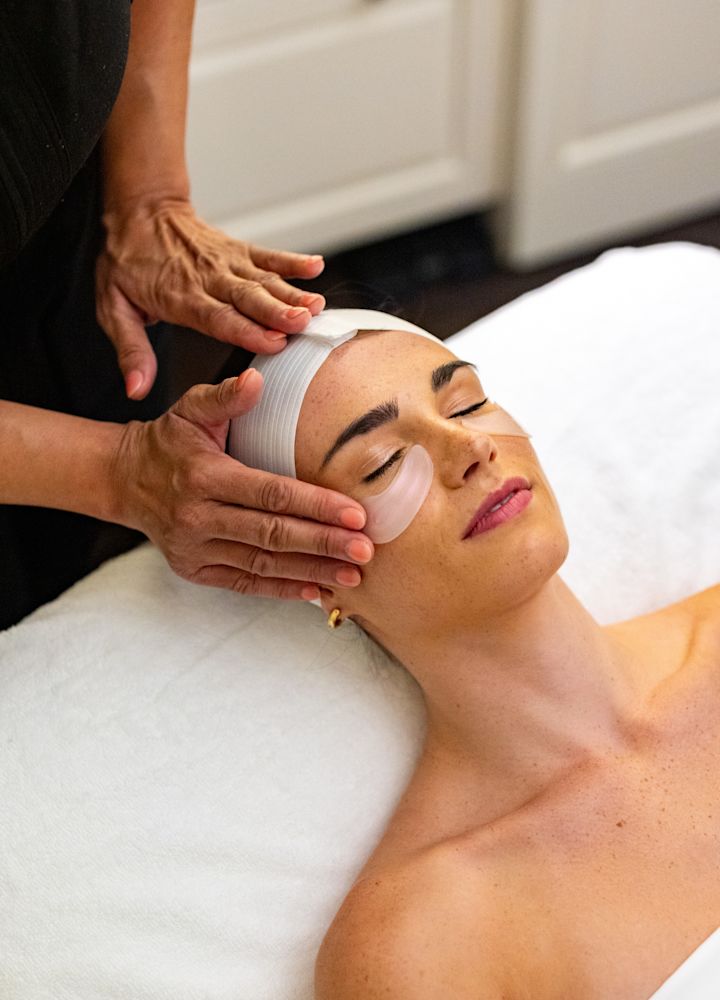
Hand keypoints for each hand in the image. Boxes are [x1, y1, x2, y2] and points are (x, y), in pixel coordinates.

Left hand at [96, 197, 325, 400]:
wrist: (139, 212)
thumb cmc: (127, 263)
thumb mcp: (111, 308)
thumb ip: (130, 351)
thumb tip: (137, 388)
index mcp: (180, 296)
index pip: (218, 317)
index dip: (246, 329)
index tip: (272, 342)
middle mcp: (208, 278)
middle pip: (248, 298)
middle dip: (278, 312)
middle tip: (303, 324)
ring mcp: (226, 263)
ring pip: (264, 280)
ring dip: (292, 293)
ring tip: (316, 305)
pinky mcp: (239, 251)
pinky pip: (268, 255)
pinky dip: (292, 260)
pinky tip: (315, 266)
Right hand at [112, 369, 373, 600]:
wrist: (125, 481)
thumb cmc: (169, 442)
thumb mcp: (190, 410)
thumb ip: (226, 397)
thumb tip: (255, 381)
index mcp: (204, 476)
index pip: (270, 494)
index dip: (315, 506)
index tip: (356, 514)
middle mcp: (198, 518)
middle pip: (272, 534)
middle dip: (324, 544)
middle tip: (366, 550)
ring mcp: (195, 549)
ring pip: (263, 564)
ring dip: (311, 572)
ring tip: (353, 576)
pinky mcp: (195, 571)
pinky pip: (245, 584)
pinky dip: (282, 589)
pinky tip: (316, 591)